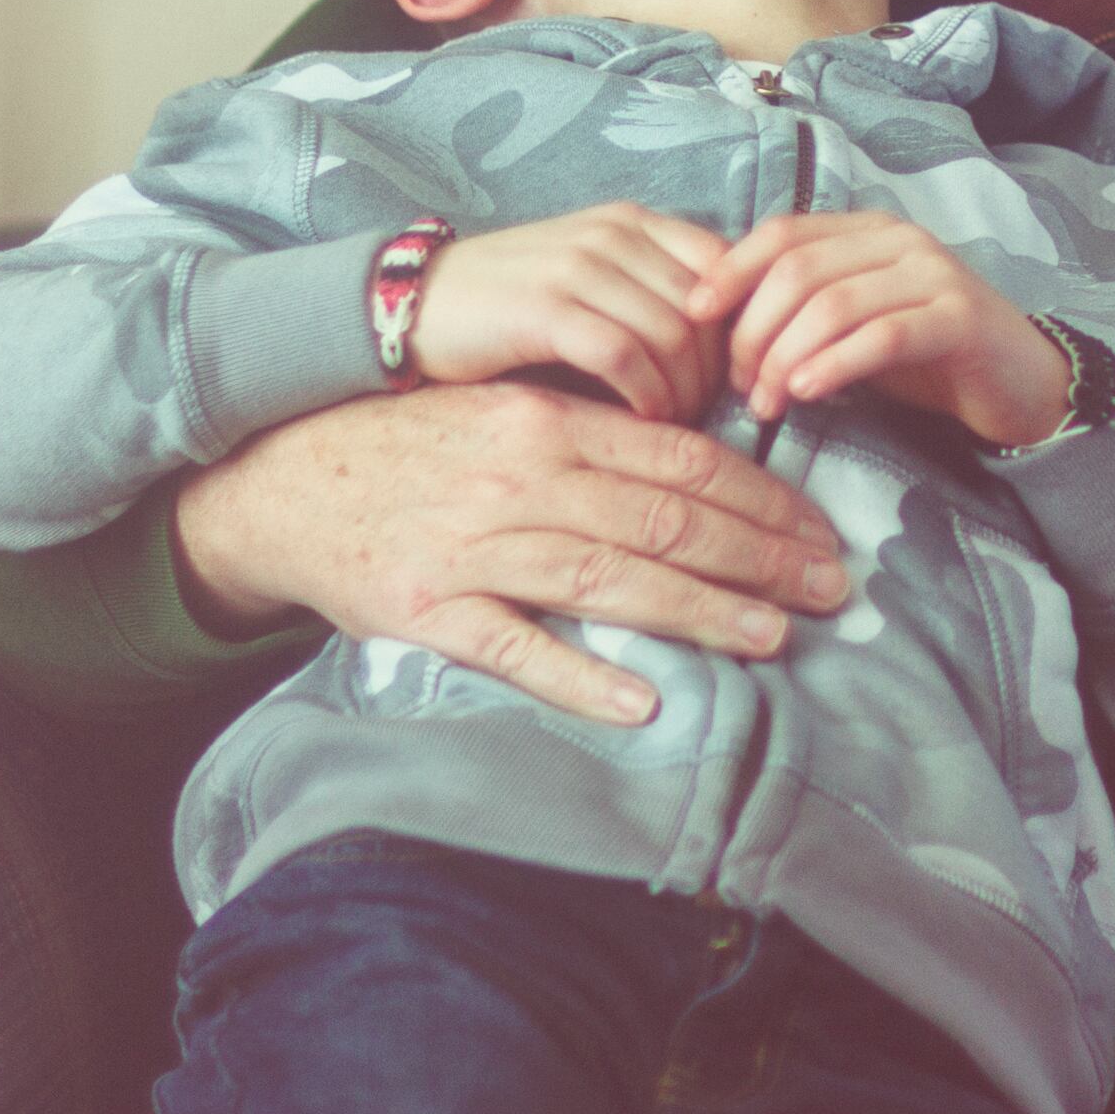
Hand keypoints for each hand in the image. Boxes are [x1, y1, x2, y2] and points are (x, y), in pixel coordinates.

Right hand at [167, 380, 848, 726]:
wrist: (284, 481)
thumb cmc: (413, 448)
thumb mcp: (506, 413)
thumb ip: (593, 437)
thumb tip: (702, 469)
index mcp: (546, 424)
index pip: (681, 461)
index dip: (763, 499)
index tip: (820, 531)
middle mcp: (519, 478)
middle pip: (664, 520)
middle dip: (761, 557)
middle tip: (830, 589)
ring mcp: (474, 548)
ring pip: (610, 580)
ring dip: (702, 611)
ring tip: (772, 637)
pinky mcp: (430, 612)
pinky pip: (518, 650)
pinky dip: (583, 676)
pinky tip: (645, 700)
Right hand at [406, 203, 729, 415]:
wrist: (419, 303)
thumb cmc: (515, 307)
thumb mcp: (593, 279)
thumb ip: (653, 295)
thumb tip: (729, 352)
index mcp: (632, 222)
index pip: (728, 267)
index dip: (743, 330)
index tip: (735, 381)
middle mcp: (612, 235)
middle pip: (708, 311)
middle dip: (717, 375)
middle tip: (706, 419)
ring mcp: (579, 268)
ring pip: (673, 336)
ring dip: (684, 393)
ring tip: (673, 426)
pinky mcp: (546, 309)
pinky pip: (625, 356)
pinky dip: (646, 396)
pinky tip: (642, 420)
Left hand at [699, 209, 1067, 445]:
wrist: (1022, 384)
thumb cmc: (926, 358)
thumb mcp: (855, 324)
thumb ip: (802, 312)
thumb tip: (719, 326)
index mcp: (866, 231)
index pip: (781, 234)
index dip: (730, 270)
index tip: (693, 316)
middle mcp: (899, 241)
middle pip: (798, 271)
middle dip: (753, 331)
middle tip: (739, 387)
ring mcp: (933, 275)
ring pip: (833, 304)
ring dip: (786, 358)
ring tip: (767, 402)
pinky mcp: (959, 318)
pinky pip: (883, 335)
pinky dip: (836, 364)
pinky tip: (808, 393)